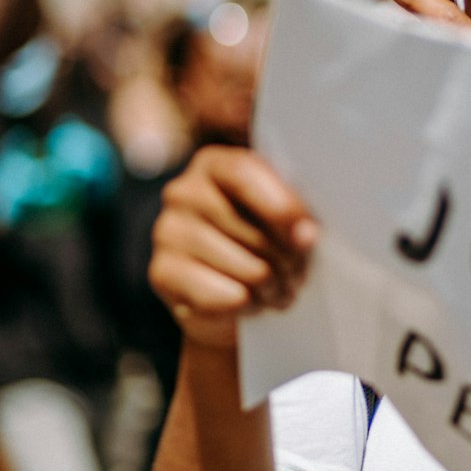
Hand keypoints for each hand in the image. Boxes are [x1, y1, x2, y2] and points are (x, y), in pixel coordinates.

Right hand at [149, 147, 317, 347]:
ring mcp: (167, 232)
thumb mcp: (282, 217)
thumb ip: (295, 215)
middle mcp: (183, 192)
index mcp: (215, 164)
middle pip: (253, 230)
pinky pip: (228, 297)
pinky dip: (249, 306)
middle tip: (297, 273)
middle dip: (289, 260)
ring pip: (249, 270)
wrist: (223, 294)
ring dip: (273, 288)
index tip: (309, 234)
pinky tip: (249, 302)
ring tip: (276, 289)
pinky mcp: (162, 274)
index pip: (245, 174)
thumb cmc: (260, 243)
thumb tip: (305, 235)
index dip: (283, 207)